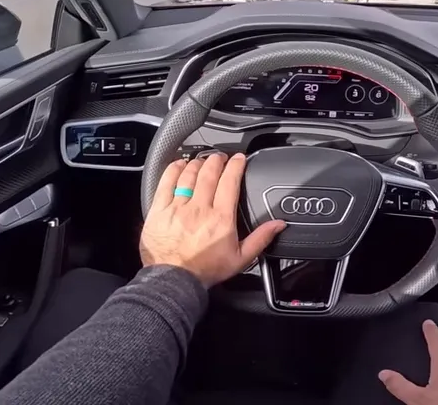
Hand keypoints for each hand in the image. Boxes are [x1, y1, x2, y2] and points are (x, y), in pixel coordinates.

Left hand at [140, 152, 286, 286]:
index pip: (230, 181)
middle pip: (209, 173)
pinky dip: (173, 170)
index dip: (236, 165)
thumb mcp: (240, 258)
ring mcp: (178, 208)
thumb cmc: (205, 270)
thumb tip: (278, 225)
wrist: (174, 281)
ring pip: (188, 175)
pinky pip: (166, 182)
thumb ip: (260, 238)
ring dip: (197, 163)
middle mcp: (199, 209)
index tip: (239, 159)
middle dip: (217, 160)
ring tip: (202, 161)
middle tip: (221, 157)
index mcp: (221, 218)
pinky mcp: (160, 210)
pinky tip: (179, 165)